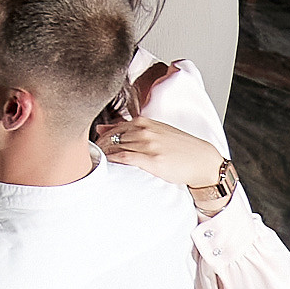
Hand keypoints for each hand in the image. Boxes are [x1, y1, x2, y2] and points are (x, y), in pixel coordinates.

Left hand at [96, 115, 228, 197]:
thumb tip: (101, 128)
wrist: (202, 161)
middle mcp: (144, 130)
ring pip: (114, 147)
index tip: (91, 149)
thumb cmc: (179, 148)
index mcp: (144, 122)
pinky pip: (124, 158)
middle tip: (88, 158)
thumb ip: (128, 129)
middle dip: (97, 147)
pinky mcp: (152, 159)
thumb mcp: (155, 132)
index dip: (99, 139)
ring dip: (102, 155)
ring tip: (93, 164)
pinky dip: (112, 161)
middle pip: (109, 137)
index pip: (112, 128)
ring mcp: (148, 144)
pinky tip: (106, 166)